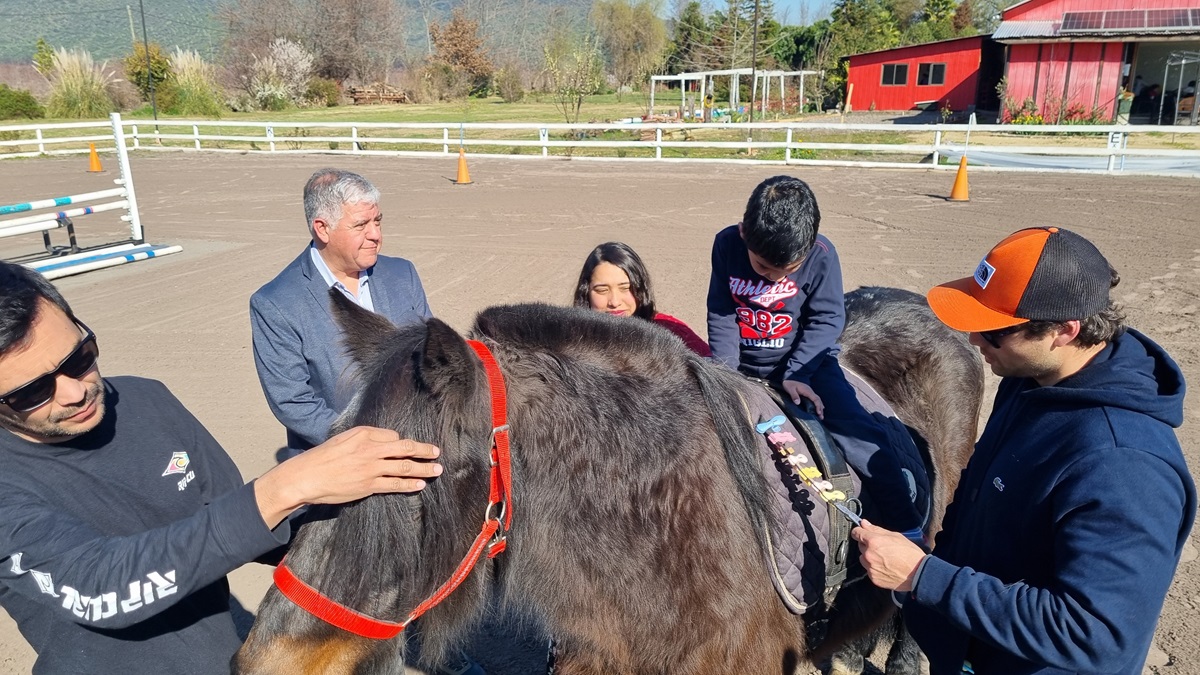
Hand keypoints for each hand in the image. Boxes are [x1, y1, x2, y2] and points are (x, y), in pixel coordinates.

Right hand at [255, 426, 442, 527]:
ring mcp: (371, 468)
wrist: (306, 477)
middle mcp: (370, 449)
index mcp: (364, 434)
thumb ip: (364, 438)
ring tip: (436, 470)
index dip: (402, 442)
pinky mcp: (368, 485)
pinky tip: (419, 484)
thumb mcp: (343, 439)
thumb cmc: (322, 457)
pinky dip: (409, 484)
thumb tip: (385, 441)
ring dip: (423, 468)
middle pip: (405, 447)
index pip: (393, 436)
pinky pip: (394, 484)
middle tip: (437, 452)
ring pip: (404, 466)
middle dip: (424, 450)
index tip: (409, 448)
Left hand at [782, 380, 823, 417]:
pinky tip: (817, 408)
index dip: (818, 406)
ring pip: (817, 400)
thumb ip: (794, 395)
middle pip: (818, 400)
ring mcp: (809, 392)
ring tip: (821, 415)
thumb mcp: (790, 389)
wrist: (790, 376)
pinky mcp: (807, 393)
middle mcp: (810, 392)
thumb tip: (798, 403)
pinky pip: (814, 399)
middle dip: (820, 409)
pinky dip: (817, 404)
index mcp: (807, 391)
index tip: (819, 413)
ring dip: (820, 407)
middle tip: (821, 417)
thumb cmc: (790, 383)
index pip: (815, 399)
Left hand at [851, 519, 927, 591]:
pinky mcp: (873, 578)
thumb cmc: (910, 554)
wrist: (918, 573)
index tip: (861, 532)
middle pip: (861, 546)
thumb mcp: (895, 536)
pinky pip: (869, 570)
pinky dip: (875, 568)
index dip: (859, 531)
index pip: (857, 533)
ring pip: (863, 559)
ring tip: (885, 558)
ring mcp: (870, 567)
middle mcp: (869, 555)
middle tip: (882, 547)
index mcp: (873, 541)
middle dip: (868, 545)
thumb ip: (877, 529)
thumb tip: (864, 524)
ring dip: (870, 557)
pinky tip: (886, 567)